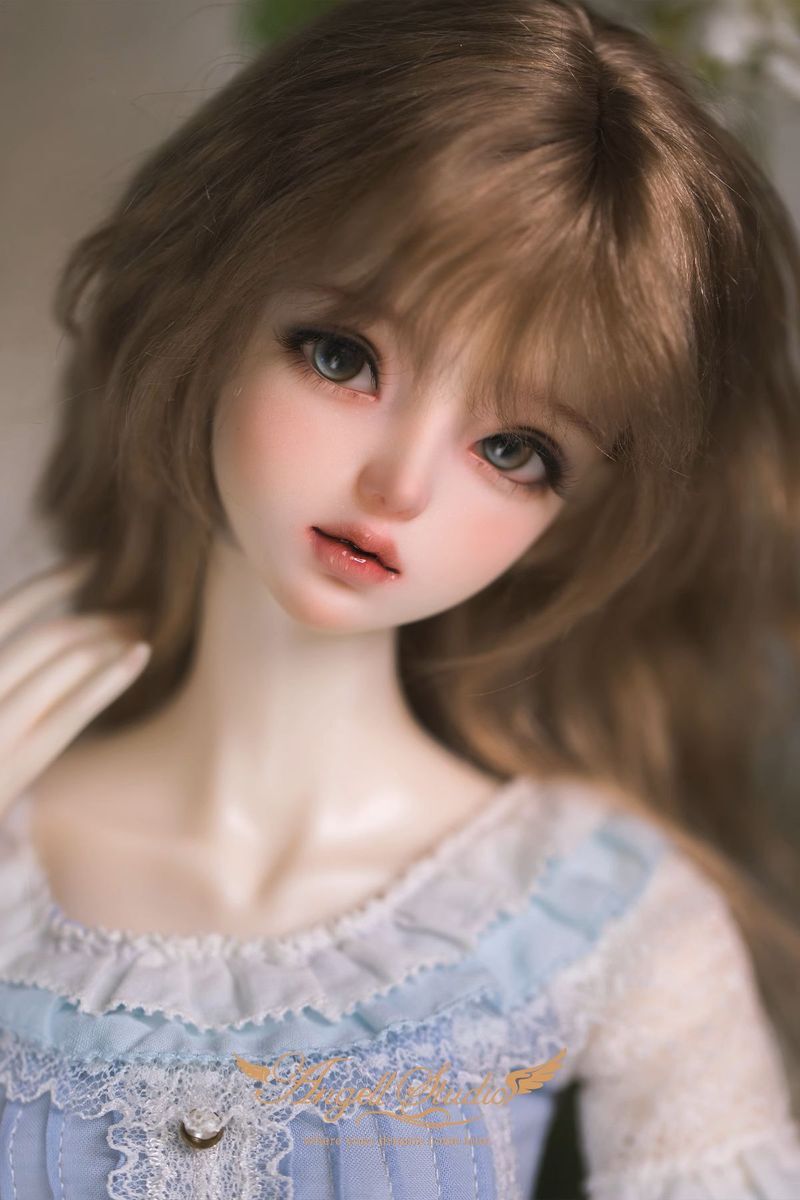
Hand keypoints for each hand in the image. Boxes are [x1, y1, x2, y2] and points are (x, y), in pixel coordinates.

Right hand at [0, 558, 150, 815]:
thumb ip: (7, 669)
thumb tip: (42, 636)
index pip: (7, 609)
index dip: (53, 581)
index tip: (92, 561)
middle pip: (50, 636)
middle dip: (101, 616)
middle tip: (141, 607)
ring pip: (67, 663)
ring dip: (113, 639)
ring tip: (145, 630)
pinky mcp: (22, 761)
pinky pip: (73, 709)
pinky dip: (110, 677)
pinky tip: (140, 657)